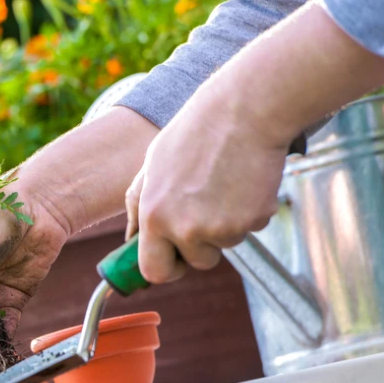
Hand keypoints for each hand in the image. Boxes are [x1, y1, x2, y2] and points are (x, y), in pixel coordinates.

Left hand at [129, 101, 289, 282]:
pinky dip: (248, 211)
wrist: (244, 111)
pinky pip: (249, 228)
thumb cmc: (194, 135)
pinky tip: (242, 181)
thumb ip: (138, 207)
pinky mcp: (253, 220)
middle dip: (200, 249)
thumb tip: (130, 240)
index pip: (154, 271)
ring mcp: (222, 228)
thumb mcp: (151, 167)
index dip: (166, 268)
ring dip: (225, 224)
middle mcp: (185, 228)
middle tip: (205, 213)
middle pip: (196, 263)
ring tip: (222, 184)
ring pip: (225, 244)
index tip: (174, 260)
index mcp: (154, 216)